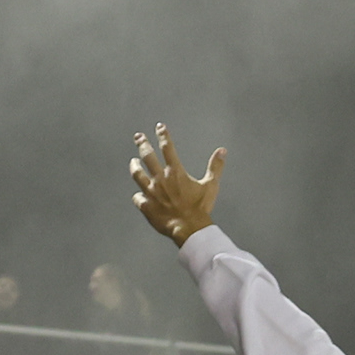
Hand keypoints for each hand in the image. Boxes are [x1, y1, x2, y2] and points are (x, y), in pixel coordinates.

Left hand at [129, 124, 226, 244]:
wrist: (188, 227)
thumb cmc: (200, 207)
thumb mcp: (211, 185)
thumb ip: (215, 167)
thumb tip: (222, 151)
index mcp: (175, 172)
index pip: (167, 148)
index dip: (163, 135)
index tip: (159, 126)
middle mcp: (160, 179)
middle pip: (148, 156)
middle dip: (142, 144)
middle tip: (138, 136)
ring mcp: (151, 192)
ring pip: (138, 175)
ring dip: (134, 166)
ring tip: (133, 161)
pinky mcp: (146, 206)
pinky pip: (138, 198)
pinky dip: (138, 196)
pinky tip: (138, 195)